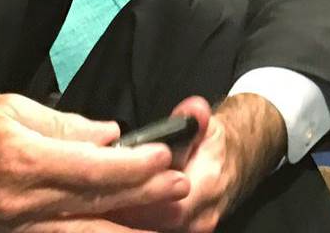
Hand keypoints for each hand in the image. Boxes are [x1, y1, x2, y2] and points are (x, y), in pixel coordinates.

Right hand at [0, 95, 187, 229]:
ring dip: (125, 225)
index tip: (165, 156)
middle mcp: (22, 201)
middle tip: (181, 188)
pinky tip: (117, 227)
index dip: (136, 164)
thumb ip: (65, 124)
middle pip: (97, 203)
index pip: (96, 167)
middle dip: (145, 197)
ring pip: (83, 232)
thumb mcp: (11, 107)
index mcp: (25, 159)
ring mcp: (15, 226)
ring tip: (161, 218)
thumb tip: (109, 135)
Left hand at [113, 95, 285, 232]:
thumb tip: (192, 110)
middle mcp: (202, 216)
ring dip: (125, 217)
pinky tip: (114, 207)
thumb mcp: (207, 124)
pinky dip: (134, 221)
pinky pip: (154, 230)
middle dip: (122, 211)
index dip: (136, 198)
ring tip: (96, 202)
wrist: (238, 166)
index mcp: (208, 186)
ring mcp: (194, 229)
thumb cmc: (215, 145)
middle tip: (91, 196)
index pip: (168, 206)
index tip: (109, 185)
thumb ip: (196, 117)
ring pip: (151, 229)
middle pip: (152, 223)